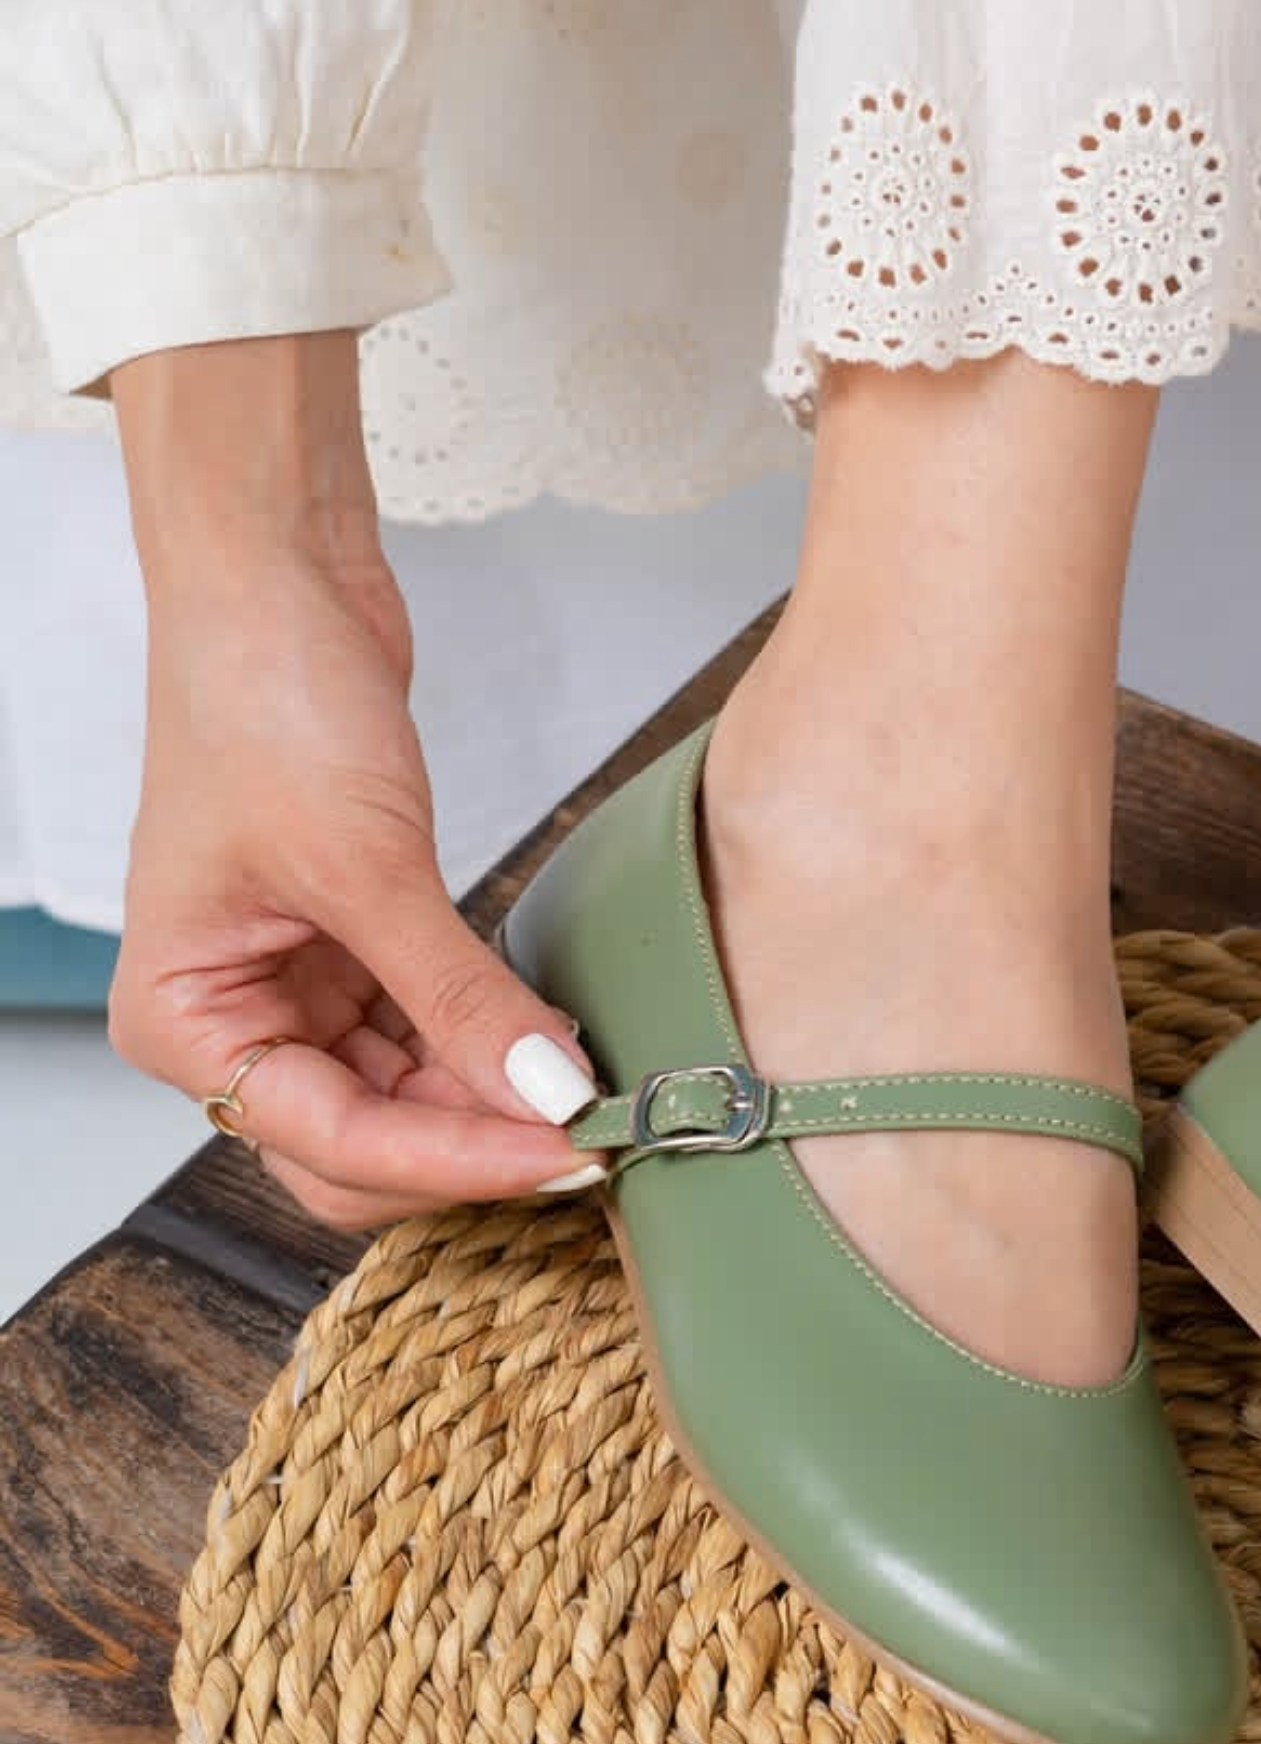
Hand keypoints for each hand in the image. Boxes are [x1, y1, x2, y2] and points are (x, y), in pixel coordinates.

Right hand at [107, 335, 600, 1229]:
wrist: (281, 586)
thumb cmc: (265, 700)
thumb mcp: (368, 865)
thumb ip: (458, 998)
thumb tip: (548, 1095)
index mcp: (184, 1020)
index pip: (331, 1139)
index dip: (455, 1157)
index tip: (567, 1150)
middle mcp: (232, 1019)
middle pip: (363, 1145)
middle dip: (471, 1150)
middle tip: (590, 1144)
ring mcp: (298, 986)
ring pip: (406, 1098)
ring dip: (492, 1105)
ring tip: (593, 1099)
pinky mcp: (362, 947)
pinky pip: (432, 1032)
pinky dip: (492, 1045)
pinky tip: (558, 1048)